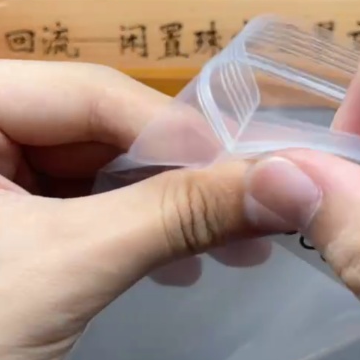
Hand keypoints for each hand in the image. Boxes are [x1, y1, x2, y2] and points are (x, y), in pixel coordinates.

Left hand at [0, 61, 267, 359]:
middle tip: (252, 214)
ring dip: (160, 208)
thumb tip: (289, 183)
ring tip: (229, 249)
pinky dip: (126, 231)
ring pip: (92, 168)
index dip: (175, 132)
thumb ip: (177, 214)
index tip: (250, 174)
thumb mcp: (69, 267)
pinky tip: (176, 263)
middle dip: (175, 177)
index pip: (88, 92)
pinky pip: (74, 205)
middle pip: (95, 127)